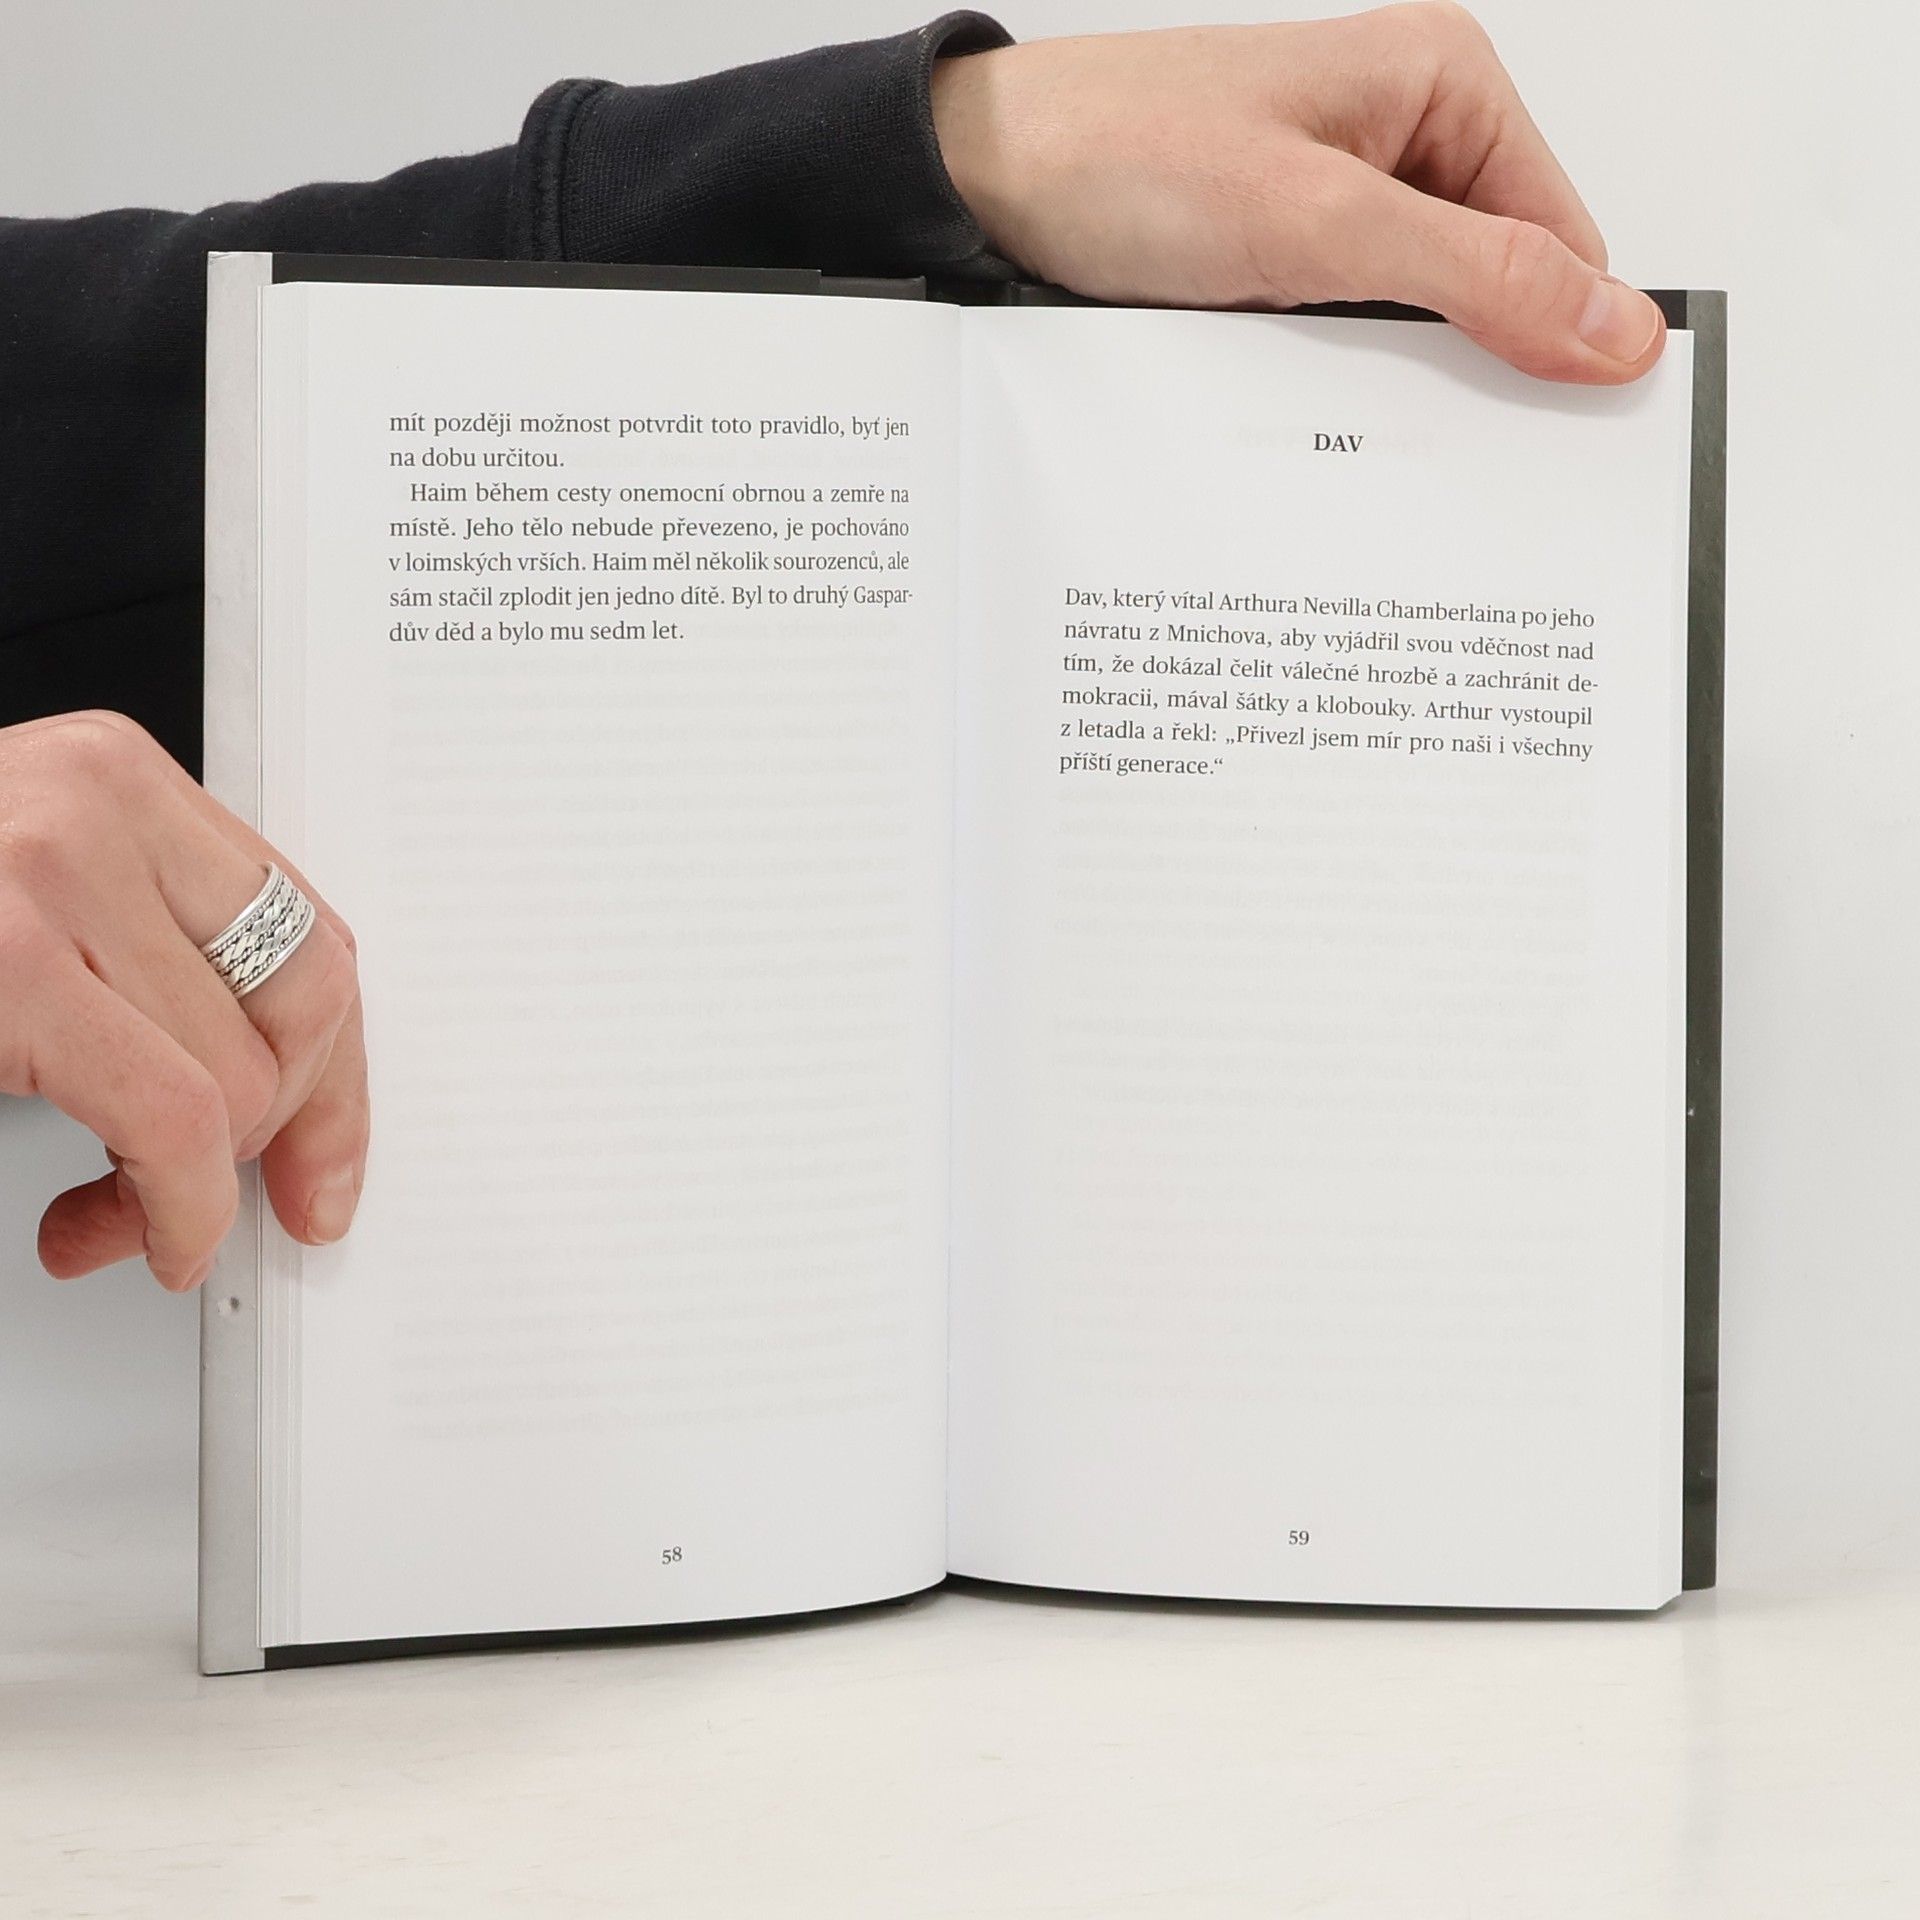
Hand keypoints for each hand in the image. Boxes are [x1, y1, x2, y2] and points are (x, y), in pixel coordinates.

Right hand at [0, 712, 367, 1289]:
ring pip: (243, 1075)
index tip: (326, 1160)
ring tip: (112, 1218)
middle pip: (304, 1001)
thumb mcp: (32, 908)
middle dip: (275, 1134)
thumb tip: (279, 1093)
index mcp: (116, 781)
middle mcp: (94, 803)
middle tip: (212, 1201)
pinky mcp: (8, 956)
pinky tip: (115, 1232)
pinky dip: (173, 1208)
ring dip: (195, 1188)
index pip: (307, 930)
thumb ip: (144, 960)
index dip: (337, 1067)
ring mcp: (46, 872)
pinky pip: (174, 1116)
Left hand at [932, 4, 1662, 382]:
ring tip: (1322, 381)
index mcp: (1444, 82)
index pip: (1564, 239)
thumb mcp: (1321, 224)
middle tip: (1405, 416)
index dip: (1556, 340)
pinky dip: (1331, 369)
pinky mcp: (1285, 248)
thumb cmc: (1122, 157)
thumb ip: (1476, 276)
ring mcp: (1340, 194)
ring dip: (1385, 370)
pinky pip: (1348, 325)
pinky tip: (1291, 385)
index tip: (1537, 432)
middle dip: (1462, 360)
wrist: (983, 184)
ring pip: (1418, 316)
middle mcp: (1402, 130)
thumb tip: (1613, 327)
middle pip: (1495, 282)